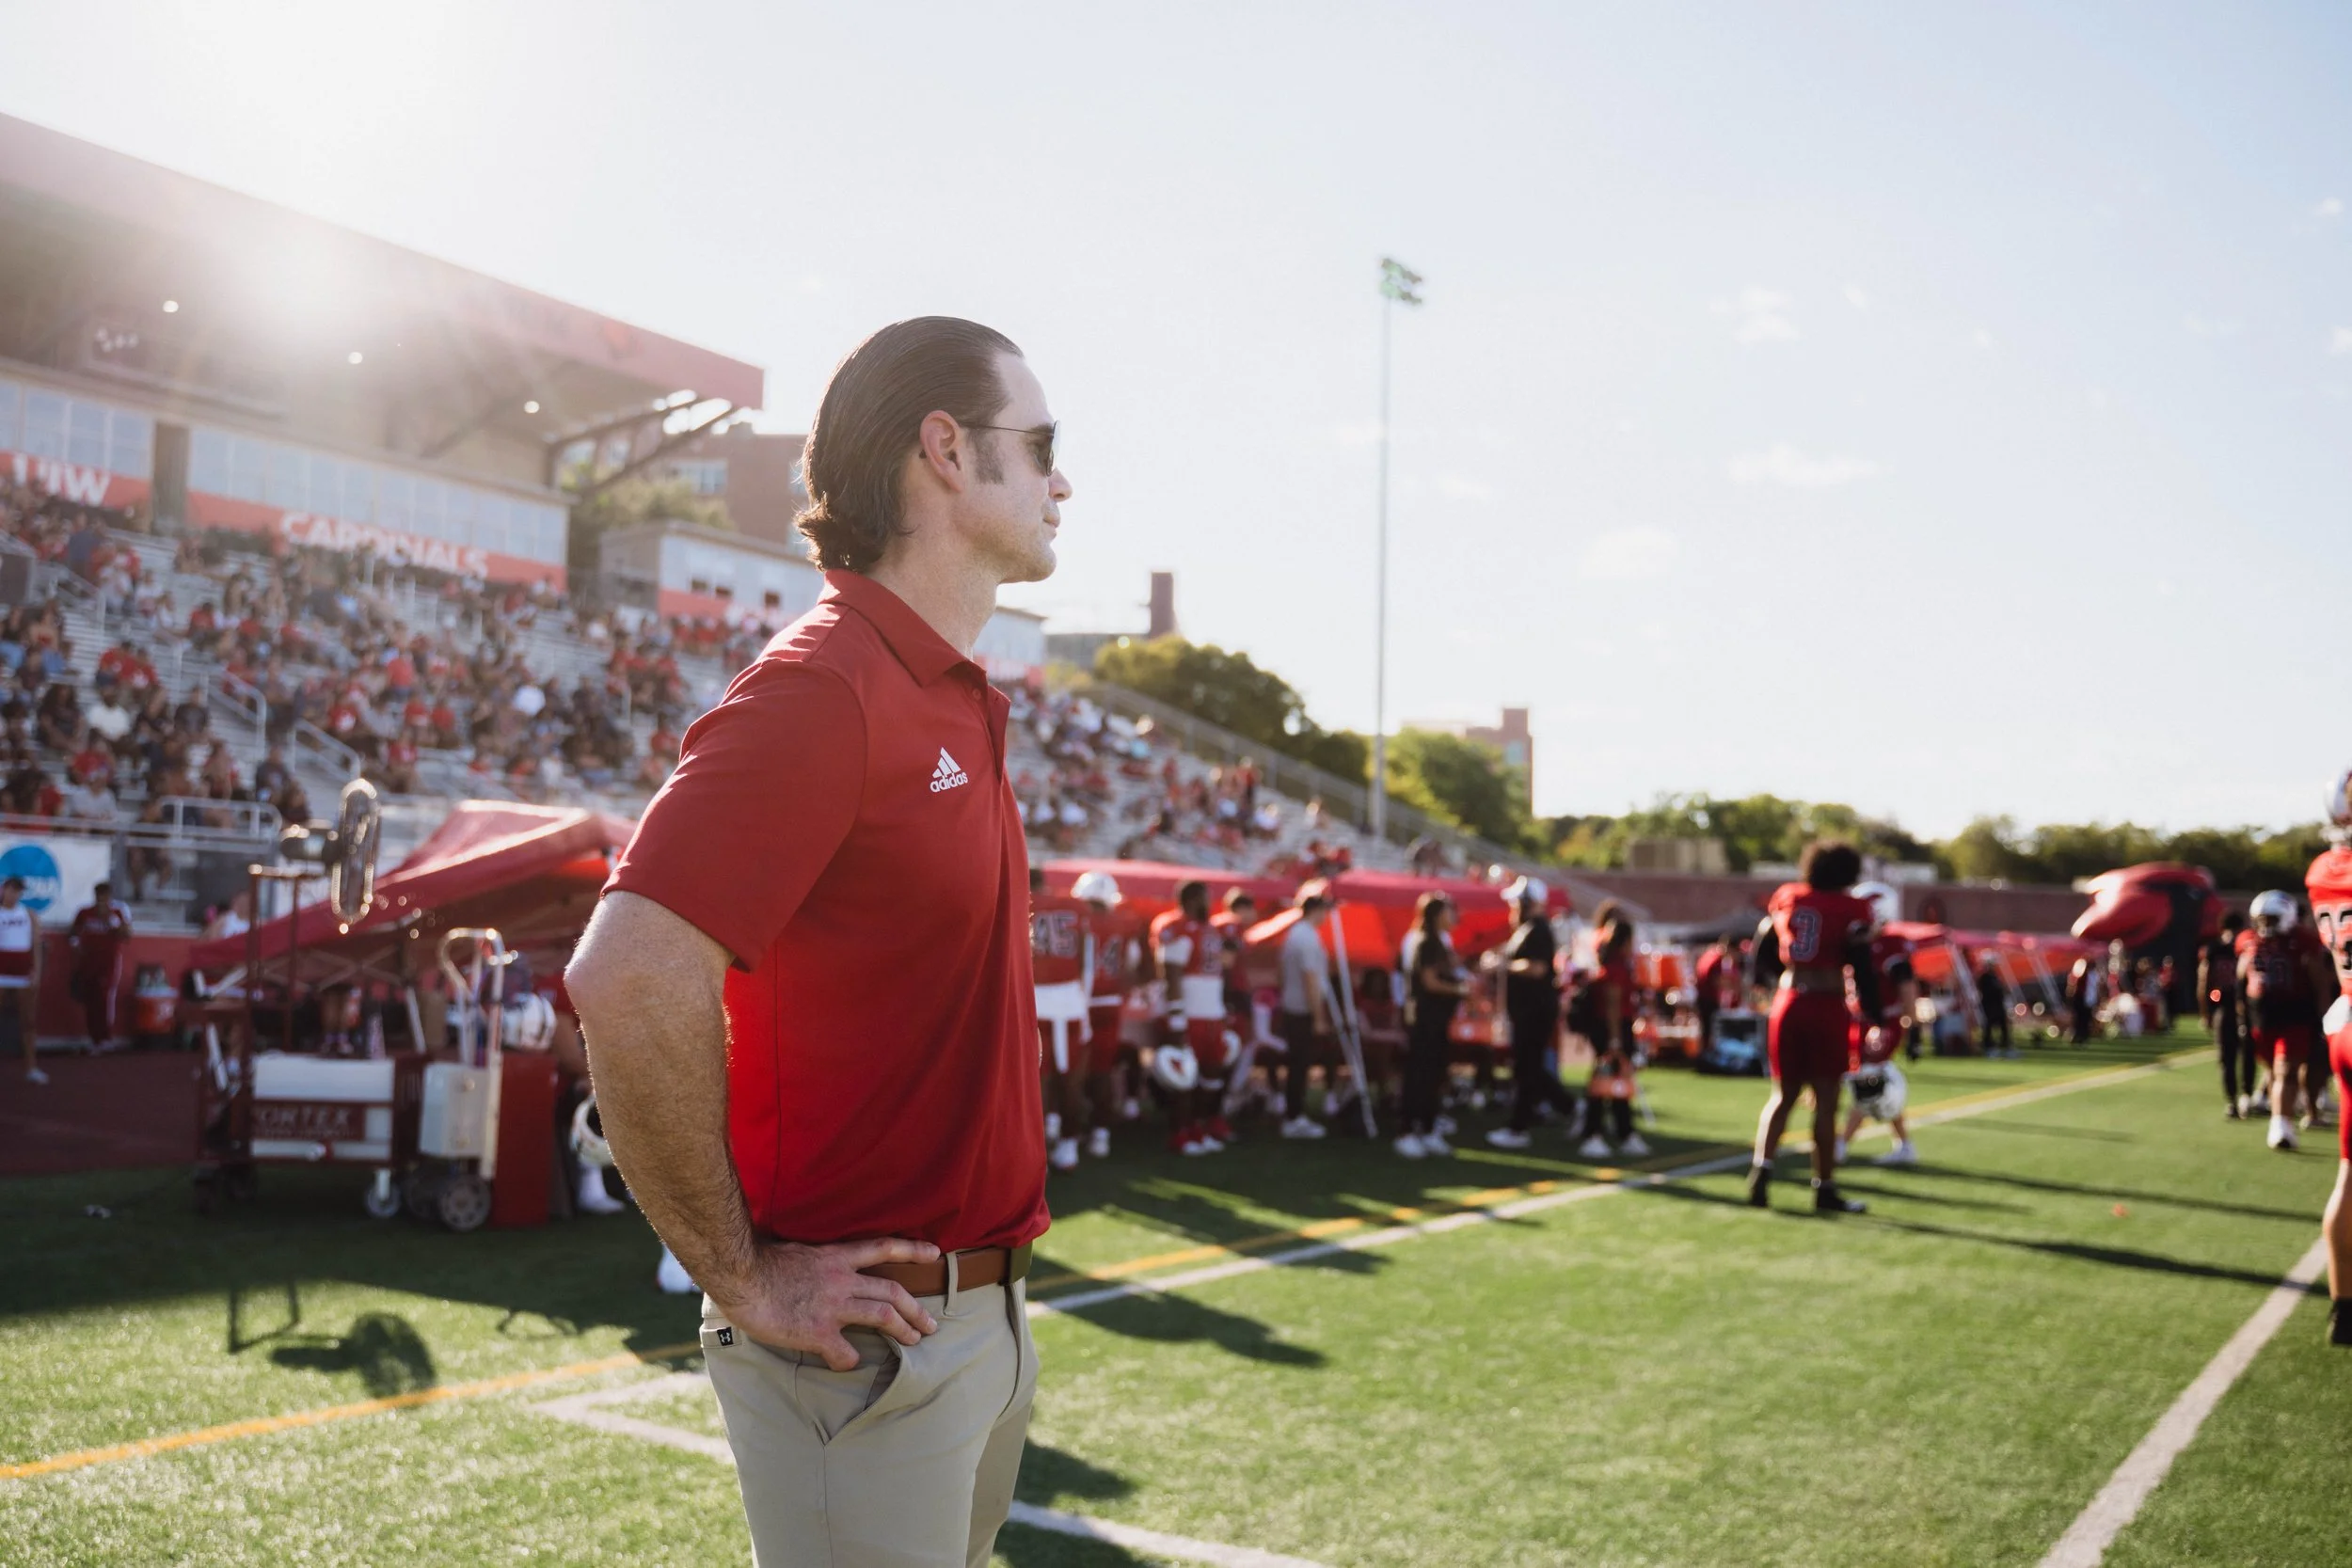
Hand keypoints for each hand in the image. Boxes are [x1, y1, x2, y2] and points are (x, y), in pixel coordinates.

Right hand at [710, 1236, 942, 1370]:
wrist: (741, 1276)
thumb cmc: (759, 1262)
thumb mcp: (796, 1251)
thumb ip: (815, 1262)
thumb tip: (815, 1269)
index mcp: (836, 1257)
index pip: (883, 1248)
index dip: (911, 1250)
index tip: (934, 1253)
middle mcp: (842, 1280)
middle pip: (892, 1292)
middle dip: (916, 1310)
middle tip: (929, 1325)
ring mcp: (833, 1306)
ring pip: (883, 1316)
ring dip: (903, 1330)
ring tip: (914, 1341)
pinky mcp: (818, 1332)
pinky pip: (845, 1353)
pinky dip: (849, 1361)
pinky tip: (846, 1364)